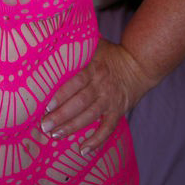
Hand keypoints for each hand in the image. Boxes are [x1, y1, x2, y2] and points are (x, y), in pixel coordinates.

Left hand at [41, 38, 150, 154]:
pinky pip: (107, 129)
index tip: (46, 105)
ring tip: (55, 135)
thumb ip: (77, 44)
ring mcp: (110, 100)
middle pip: (80, 102)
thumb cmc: (111, 52)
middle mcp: (101, 85)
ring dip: (72, 128)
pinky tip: (83, 150)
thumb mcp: (95, 43)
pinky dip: (96, 141)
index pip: (76, 82)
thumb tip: (53, 34)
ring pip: (90, 116)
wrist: (139, 64)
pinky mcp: (118, 111)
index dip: (61, 94)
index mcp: (94, 67)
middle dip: (61, 115)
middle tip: (44, 126)